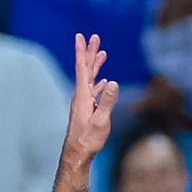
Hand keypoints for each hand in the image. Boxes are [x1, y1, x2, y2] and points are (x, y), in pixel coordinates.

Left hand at [63, 32, 121, 164]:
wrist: (77, 154)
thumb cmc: (89, 139)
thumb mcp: (101, 121)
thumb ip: (108, 101)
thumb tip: (113, 82)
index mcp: (83, 96)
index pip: (82, 68)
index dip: (82, 51)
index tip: (81, 36)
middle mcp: (81, 96)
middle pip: (86, 69)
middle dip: (90, 53)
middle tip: (94, 37)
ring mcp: (83, 103)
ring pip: (89, 79)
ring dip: (95, 65)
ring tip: (101, 53)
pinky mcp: (86, 109)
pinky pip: (92, 90)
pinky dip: (98, 82)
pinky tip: (103, 82)